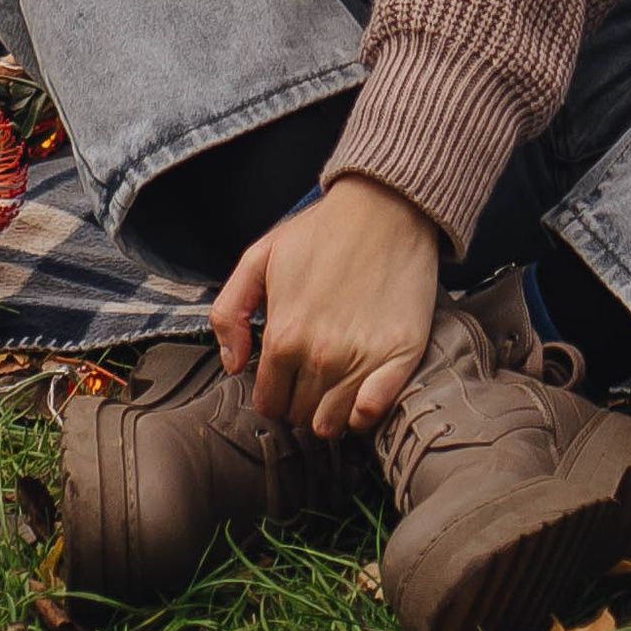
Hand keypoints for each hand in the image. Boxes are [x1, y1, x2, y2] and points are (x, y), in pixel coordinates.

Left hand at [212, 176, 439, 437]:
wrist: (386, 206)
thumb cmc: (323, 230)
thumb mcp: (260, 256)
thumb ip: (230, 312)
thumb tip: (233, 364)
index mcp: (284, 336)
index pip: (269, 403)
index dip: (274, 393)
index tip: (284, 378)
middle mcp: (320, 356)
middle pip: (300, 416)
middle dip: (300, 401)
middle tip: (310, 374)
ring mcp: (362, 359)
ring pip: (332, 424)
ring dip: (329, 411)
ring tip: (334, 383)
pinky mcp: (400, 356)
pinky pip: (371, 415)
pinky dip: (363, 413)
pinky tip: (361, 392)